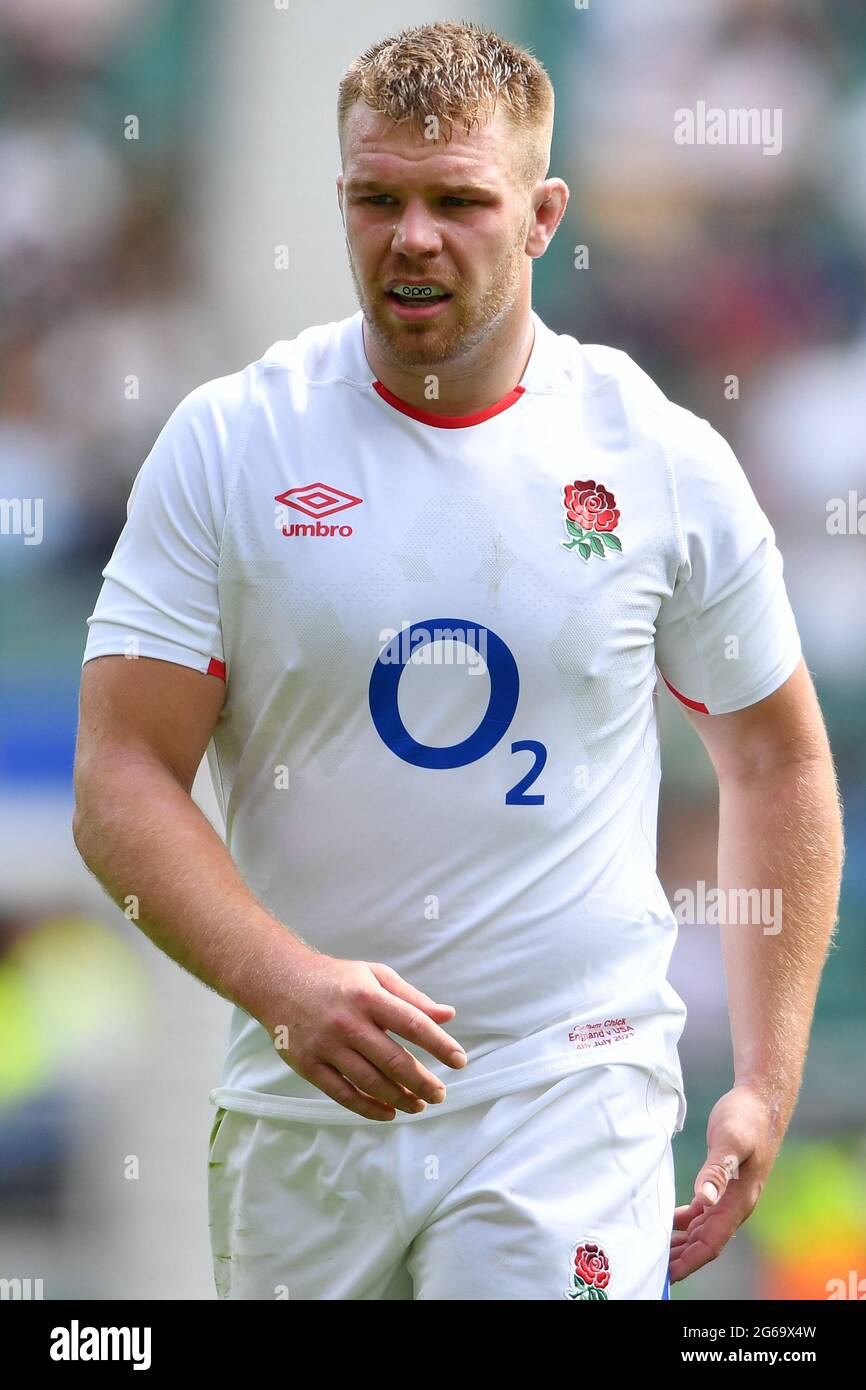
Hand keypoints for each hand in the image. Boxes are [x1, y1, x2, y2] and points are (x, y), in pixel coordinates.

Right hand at [260, 950, 466, 1120]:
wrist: (279, 981)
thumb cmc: (336, 979)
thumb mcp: (375, 976)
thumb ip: (412, 998)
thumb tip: (448, 1016)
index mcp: (368, 996)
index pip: (412, 1023)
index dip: (439, 1045)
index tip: (459, 1061)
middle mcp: (347, 1022)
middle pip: (393, 1060)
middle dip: (422, 1081)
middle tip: (440, 1094)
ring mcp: (326, 1045)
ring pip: (369, 1081)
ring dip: (399, 1098)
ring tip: (419, 1104)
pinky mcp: (308, 1064)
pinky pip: (342, 1094)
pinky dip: (367, 1108)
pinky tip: (388, 1113)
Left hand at [669, 1082, 780, 1283]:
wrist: (762, 1100)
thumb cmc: (747, 1118)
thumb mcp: (730, 1141)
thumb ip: (717, 1169)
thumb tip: (704, 1199)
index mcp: (738, 1202)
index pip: (712, 1243)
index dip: (690, 1262)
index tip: (668, 1276)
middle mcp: (735, 1205)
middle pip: (706, 1242)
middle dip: (682, 1259)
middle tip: (653, 1270)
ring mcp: (730, 1196)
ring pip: (703, 1230)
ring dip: (682, 1243)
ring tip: (656, 1253)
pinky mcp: (723, 1184)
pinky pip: (703, 1214)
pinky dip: (686, 1223)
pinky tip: (670, 1223)